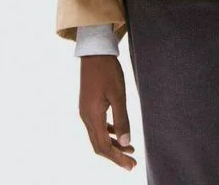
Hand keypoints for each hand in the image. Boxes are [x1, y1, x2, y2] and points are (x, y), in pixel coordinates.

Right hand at [79, 55, 136, 170]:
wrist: (95, 52)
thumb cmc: (108, 71)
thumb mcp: (119, 95)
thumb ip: (122, 119)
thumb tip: (127, 143)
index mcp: (92, 116)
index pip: (104, 146)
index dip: (117, 158)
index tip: (130, 165)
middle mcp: (86, 117)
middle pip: (99, 145)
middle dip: (115, 156)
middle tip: (132, 163)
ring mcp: (86, 111)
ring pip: (98, 136)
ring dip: (113, 145)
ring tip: (130, 150)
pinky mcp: (89, 106)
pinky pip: (98, 126)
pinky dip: (109, 133)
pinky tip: (120, 134)